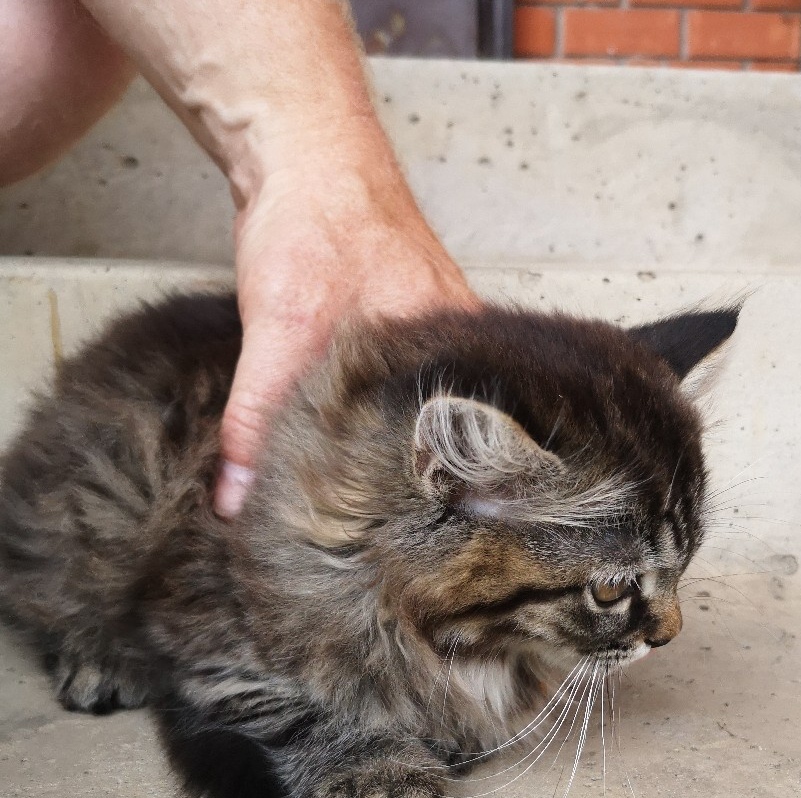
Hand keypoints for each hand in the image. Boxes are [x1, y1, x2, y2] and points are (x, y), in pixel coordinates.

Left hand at [215, 128, 479, 516]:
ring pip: (414, 412)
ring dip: (382, 447)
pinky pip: (395, 385)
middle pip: (437, 436)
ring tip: (360, 501)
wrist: (304, 150)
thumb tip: (238, 500)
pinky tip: (348, 437)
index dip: (424, 496)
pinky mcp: (403, 326)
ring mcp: (434, 336)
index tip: (392, 539)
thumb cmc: (319, 222)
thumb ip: (260, 418)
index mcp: (455, 352)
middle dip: (402, 481)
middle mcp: (455, 350)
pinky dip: (368, 413)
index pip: (457, 449)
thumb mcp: (282, 330)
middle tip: (369, 533)